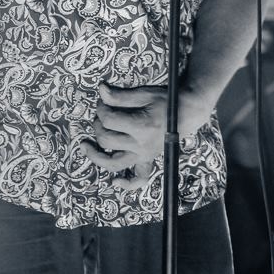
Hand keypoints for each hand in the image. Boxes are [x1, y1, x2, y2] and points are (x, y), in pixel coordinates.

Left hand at [80, 82, 215, 190]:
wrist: (188, 111)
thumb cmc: (166, 100)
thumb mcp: (143, 94)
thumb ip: (120, 96)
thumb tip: (101, 91)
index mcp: (141, 126)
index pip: (109, 121)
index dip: (101, 109)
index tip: (103, 102)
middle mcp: (141, 145)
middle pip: (107, 140)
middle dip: (98, 125)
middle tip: (101, 114)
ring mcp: (144, 155)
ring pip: (114, 163)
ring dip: (96, 156)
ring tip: (85, 145)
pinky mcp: (148, 159)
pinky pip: (139, 178)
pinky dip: (127, 183)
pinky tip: (115, 182)